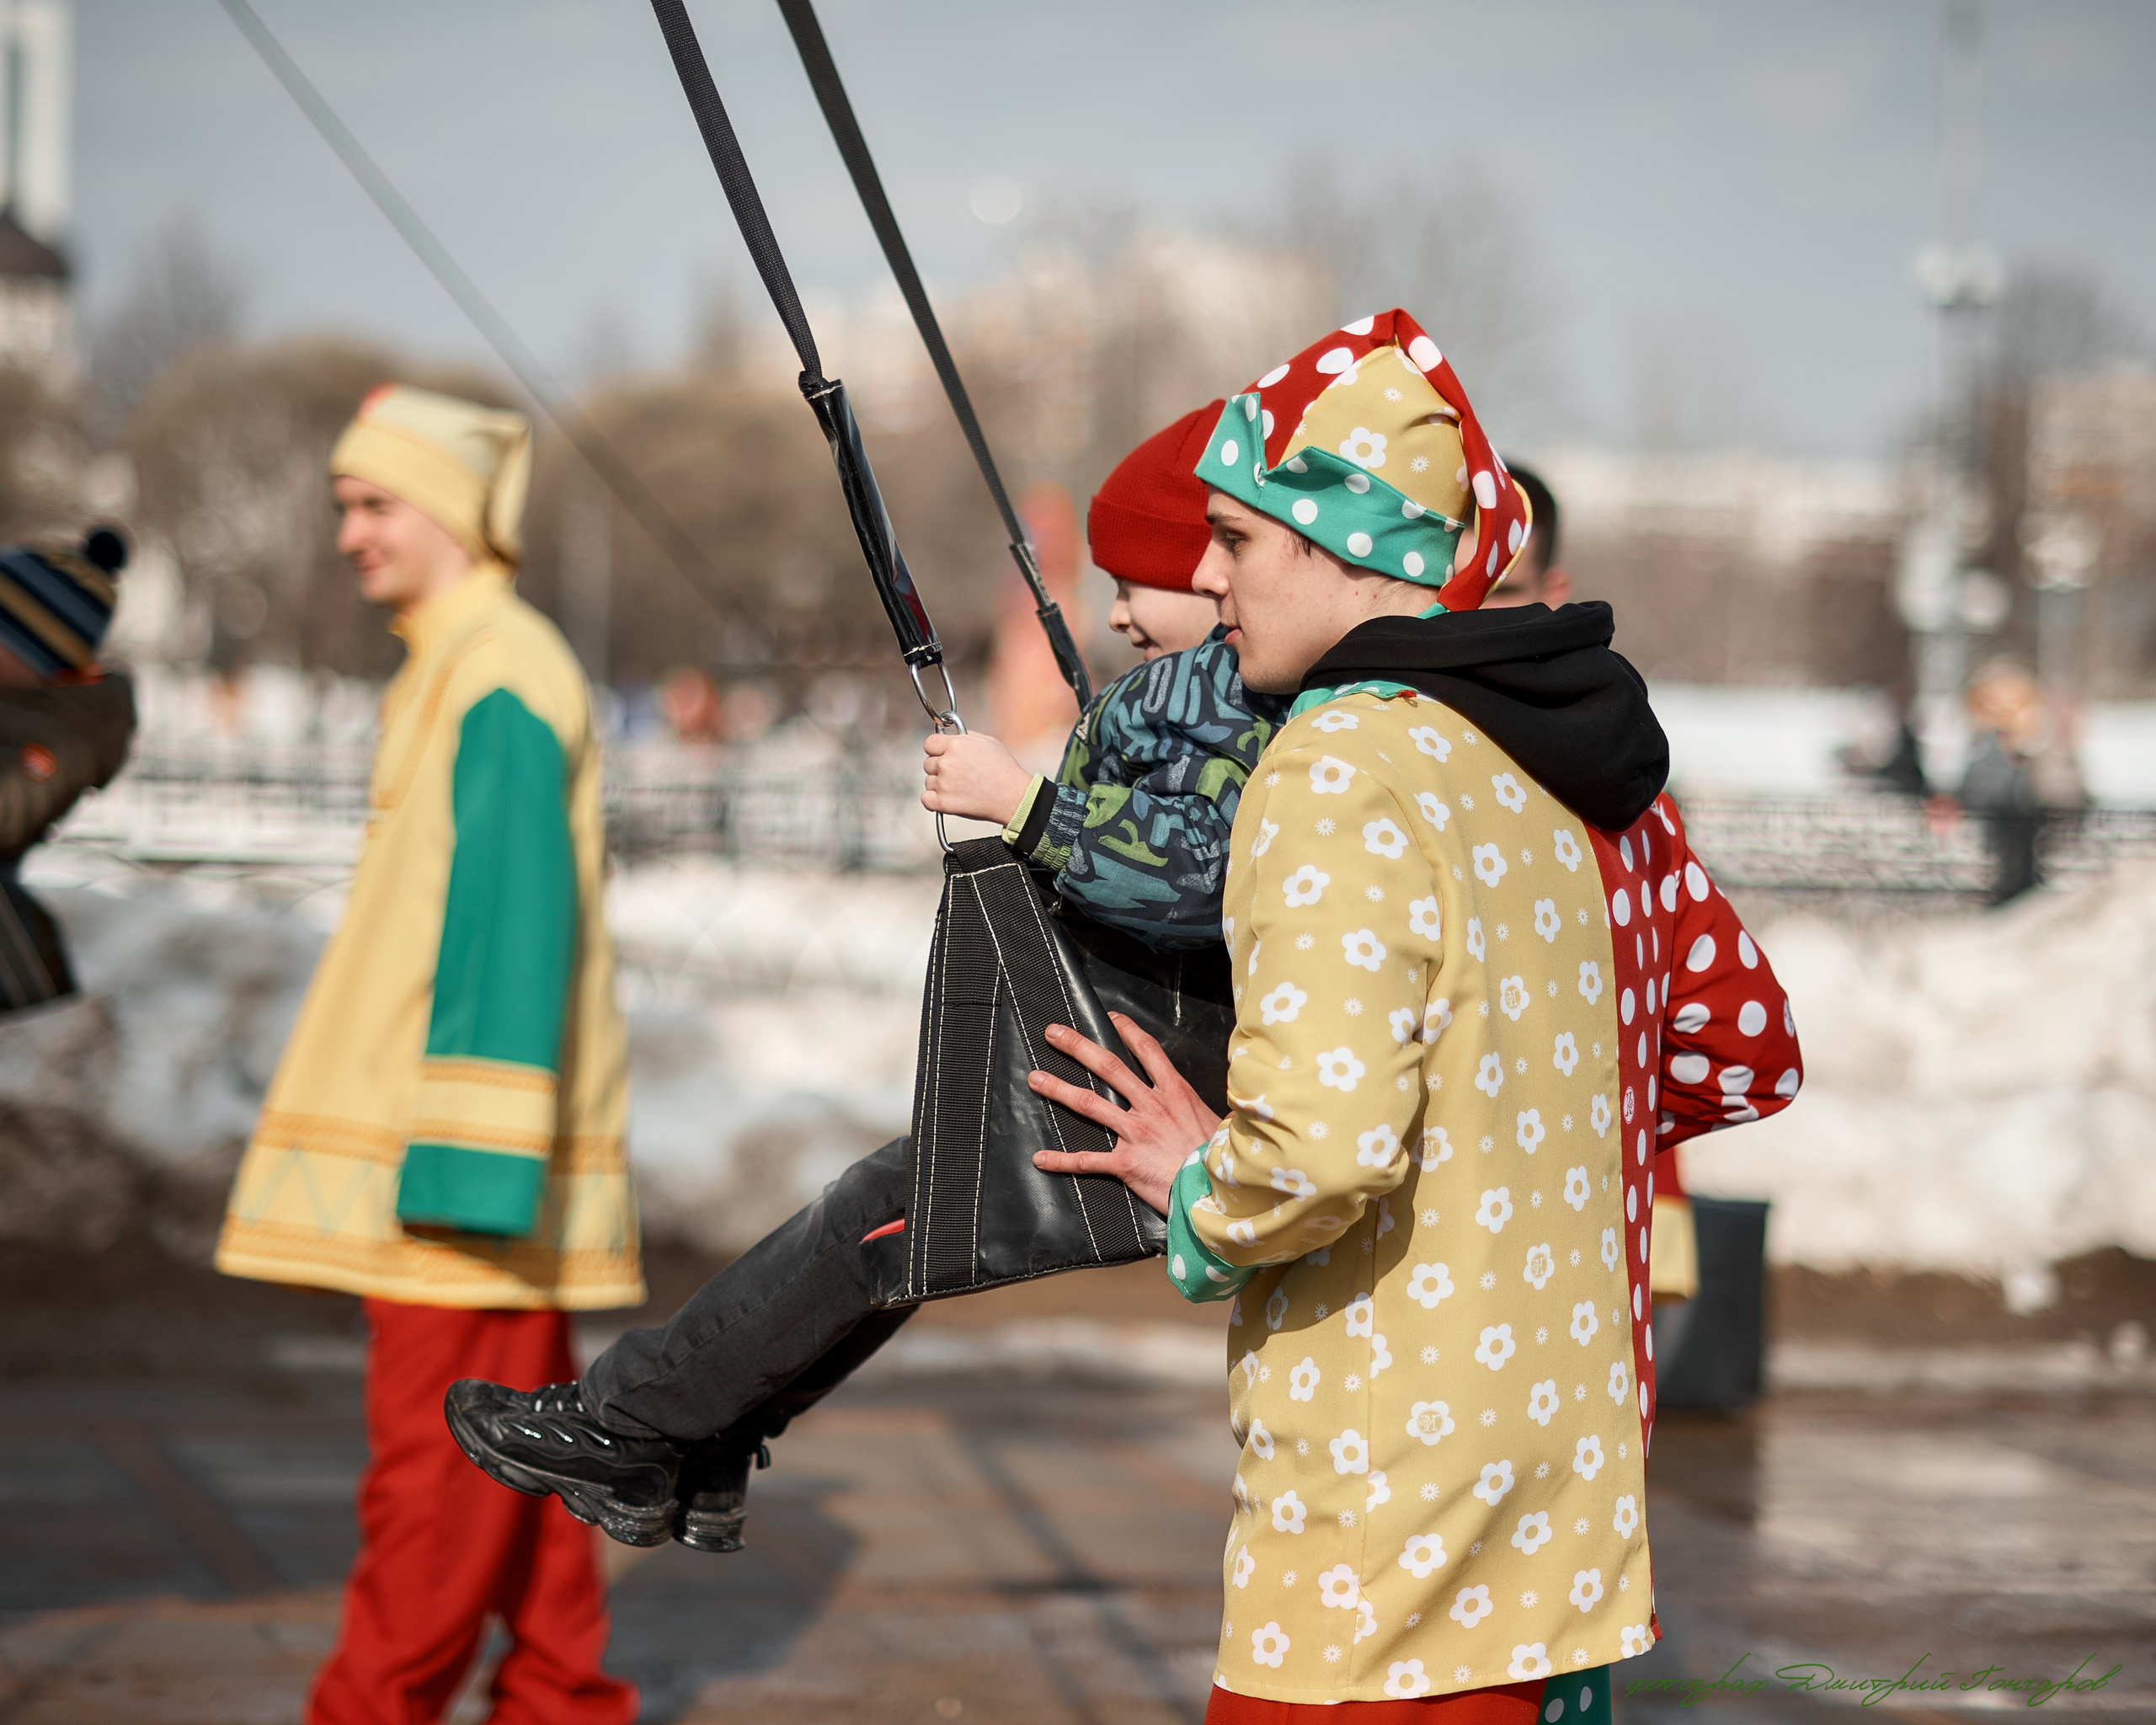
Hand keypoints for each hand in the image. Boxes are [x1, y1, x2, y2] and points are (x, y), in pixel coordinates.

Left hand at [922, 731, 1033, 824]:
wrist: (1013, 797)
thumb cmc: (1004, 769)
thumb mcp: (988, 742)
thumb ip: (964, 737)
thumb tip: (949, 735)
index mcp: (957, 745)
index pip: (929, 744)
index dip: (936, 749)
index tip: (943, 755)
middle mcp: (947, 763)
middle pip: (928, 763)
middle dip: (940, 768)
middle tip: (959, 774)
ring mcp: (943, 783)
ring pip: (928, 781)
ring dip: (939, 784)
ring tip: (961, 787)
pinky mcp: (943, 803)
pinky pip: (926, 799)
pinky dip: (934, 800)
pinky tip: (950, 798)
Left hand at [1028, 1013, 1222, 1215]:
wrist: (1218, 1189)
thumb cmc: (1219, 1157)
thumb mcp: (1212, 1119)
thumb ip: (1193, 1107)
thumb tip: (1196, 1103)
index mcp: (1174, 1092)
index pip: (1146, 1051)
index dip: (1126, 1030)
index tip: (1109, 1018)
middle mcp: (1150, 1107)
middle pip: (1108, 1066)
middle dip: (1077, 1046)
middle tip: (1053, 1033)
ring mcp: (1135, 1133)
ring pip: (1089, 1104)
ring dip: (1059, 1090)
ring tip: (1036, 1079)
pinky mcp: (1126, 1163)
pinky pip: (1087, 1160)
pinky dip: (1061, 1160)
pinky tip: (1040, 1159)